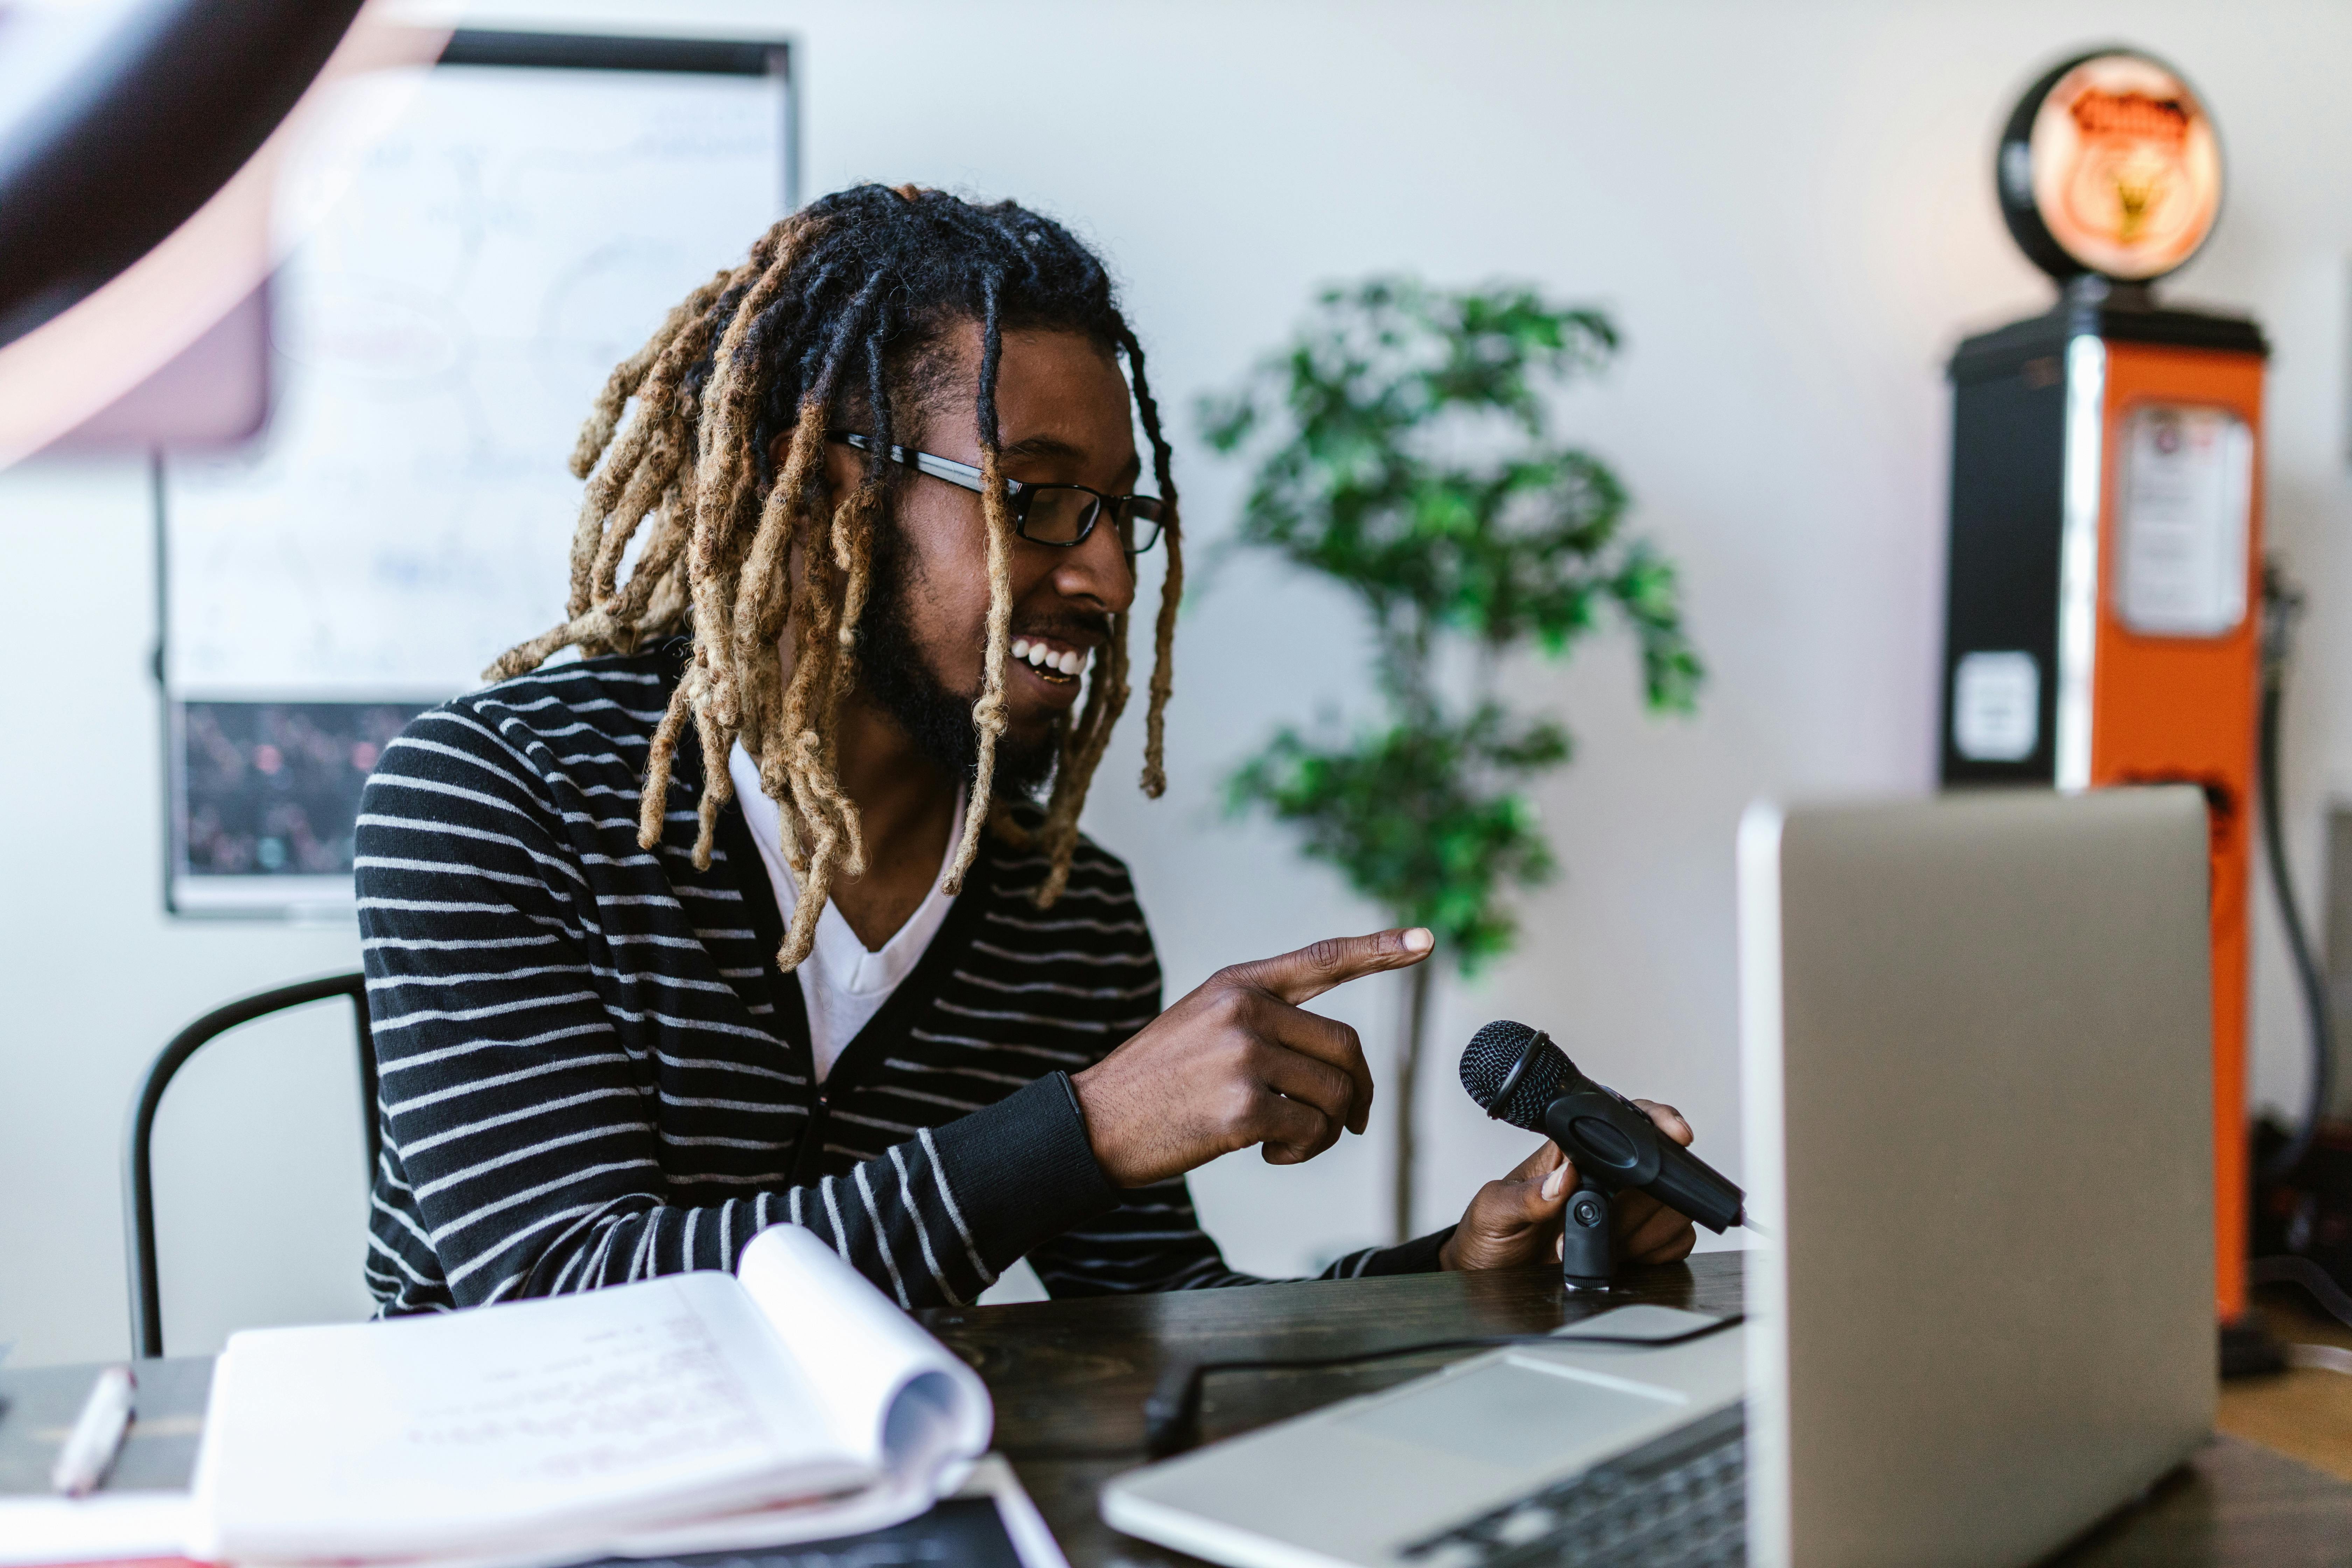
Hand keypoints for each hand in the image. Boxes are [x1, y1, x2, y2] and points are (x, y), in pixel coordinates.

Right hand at [1070, 928, 1433, 1186]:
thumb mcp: (1201, 1023)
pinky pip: (1310, 1133)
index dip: (1379, 949)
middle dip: (1357, 1090)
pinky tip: (1269, 1156)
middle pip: (1346, 1047)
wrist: (1094, 1124)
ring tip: (1291, 1142)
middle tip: (1348, 1121)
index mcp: (1238, 983)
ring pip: (1334, 1094)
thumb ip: (1261, 1020)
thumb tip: (1332, 1058)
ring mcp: (1244, 1057)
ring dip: (1327, 1130)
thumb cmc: (1155, 1082)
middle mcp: (1245, 1010)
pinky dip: (1302, 1153)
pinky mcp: (1243, 1109)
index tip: (1425, 940)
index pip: (1322, 959)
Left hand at [1439, 1099, 1698, 1270]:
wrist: (1490, 1276)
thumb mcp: (1495, 1213)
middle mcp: (1603, 1178)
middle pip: (1657, 1170)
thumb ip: (1526, 1197)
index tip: (1675, 1134)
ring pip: (1671, 1208)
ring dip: (1642, 1231)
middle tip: (1605, 1224)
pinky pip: (1674, 1241)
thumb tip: (1563, 1178)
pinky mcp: (1637, 1242)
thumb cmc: (1490, 1237)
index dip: (1656, 1122)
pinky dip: (1655, 1252)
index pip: (1621, 1123)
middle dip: (1639, 1202)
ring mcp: (1625, 1211)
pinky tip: (1622, 1257)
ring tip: (1602, 1244)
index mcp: (1570, 1156)